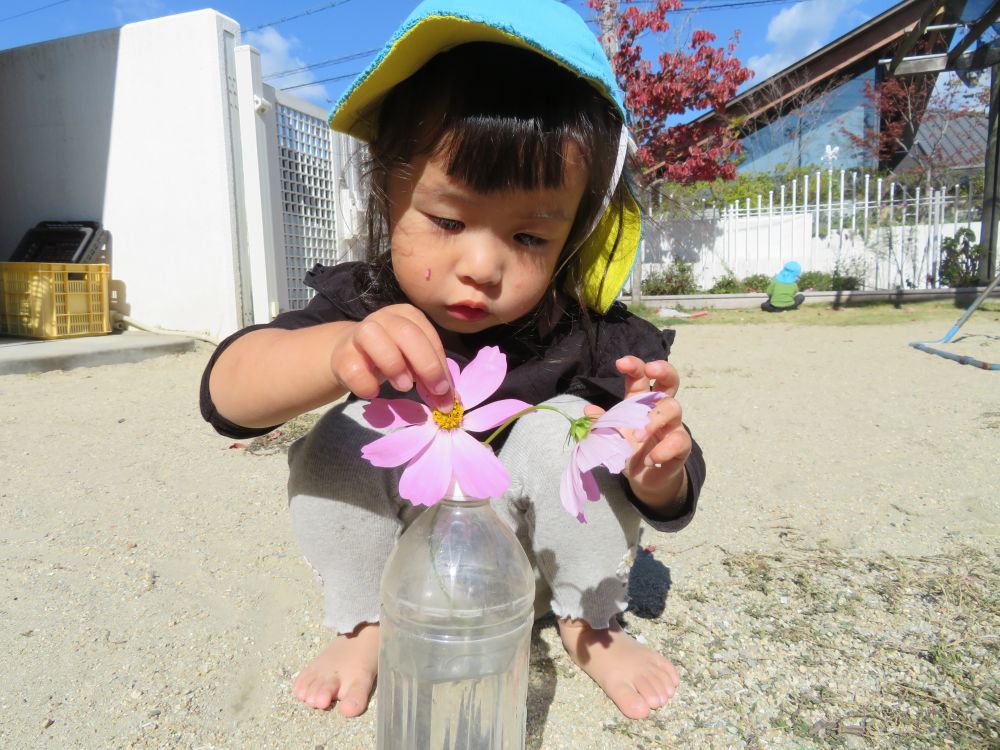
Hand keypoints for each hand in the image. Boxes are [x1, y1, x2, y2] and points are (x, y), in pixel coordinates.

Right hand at [330, 304, 452, 408]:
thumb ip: (431, 378)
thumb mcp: (414, 363)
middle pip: (406, 332)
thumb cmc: (390, 356)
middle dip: (426, 364)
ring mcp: (359, 333)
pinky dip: (366, 384)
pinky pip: (353, 368)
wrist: (348, 355)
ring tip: (404, 387)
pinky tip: (374, 392)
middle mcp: (384, 318)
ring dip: (394, 365)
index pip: (429, 337)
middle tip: (434, 391)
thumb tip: (450, 403)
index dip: (440, 366)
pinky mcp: (341, 354)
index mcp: (408, 315)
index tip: (445, 392)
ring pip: (373, 337)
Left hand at [584, 356, 690, 509]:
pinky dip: (662, 451)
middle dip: (663, 370)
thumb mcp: (609, 435)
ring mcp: (672, 425)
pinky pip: (678, 441)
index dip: (634, 366)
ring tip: (637, 437)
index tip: (620, 363)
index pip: (640, 376)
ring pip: (673, 408)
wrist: (643, 477)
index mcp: (640, 401)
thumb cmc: (627, 449)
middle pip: (670, 380)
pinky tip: (649, 460)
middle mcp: (659, 408)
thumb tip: (588, 409)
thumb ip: (599, 422)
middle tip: (651, 370)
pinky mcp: (681, 446)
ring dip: (654, 420)